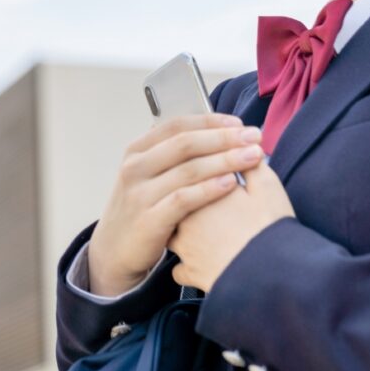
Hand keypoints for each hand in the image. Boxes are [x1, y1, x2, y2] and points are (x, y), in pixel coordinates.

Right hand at [87, 114, 267, 295]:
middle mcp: (135, 167)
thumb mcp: (148, 174)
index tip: (239, 123)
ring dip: (225, 160)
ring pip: (188, 169)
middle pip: (186, 144)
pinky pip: (184, 199)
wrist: (115, 249)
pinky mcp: (148, 220)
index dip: (211, 121)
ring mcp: (139, 193)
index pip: (177, 125)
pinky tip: (231, 183)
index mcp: (137, 150)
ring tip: (252, 157)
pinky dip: (209, 189)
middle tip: (254, 137)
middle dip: (224, 138)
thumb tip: (215, 131)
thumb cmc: (143, 207)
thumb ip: (173, 155)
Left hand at [167, 158, 294, 292]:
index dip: (201, 172)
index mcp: (201, 189)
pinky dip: (187, 265)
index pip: (189, 172)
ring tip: (202, 232)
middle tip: (206, 203)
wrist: (267, 274)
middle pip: (175, 200)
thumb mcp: (267, 187)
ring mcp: (184, 247)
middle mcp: (185, 216)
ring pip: (172, 234)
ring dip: (181, 232)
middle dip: (186, 200)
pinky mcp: (190, 273)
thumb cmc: (269, 228)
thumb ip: (252, 164)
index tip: (217, 177)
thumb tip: (246, 148)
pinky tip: (198, 262)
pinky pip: (180, 268)